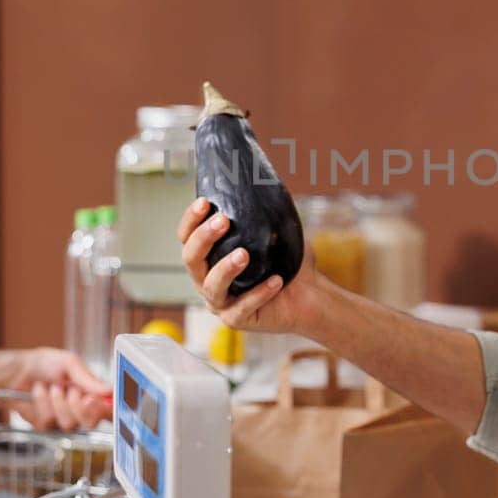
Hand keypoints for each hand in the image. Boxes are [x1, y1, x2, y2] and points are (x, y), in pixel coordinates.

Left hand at [5, 348, 110, 430]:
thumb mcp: (70, 363)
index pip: (108, 409)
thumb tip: (109, 390)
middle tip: (71, 390)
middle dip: (78, 406)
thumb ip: (89, 379)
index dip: (104, 409)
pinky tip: (40, 393)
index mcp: (91, 393)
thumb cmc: (43, 364)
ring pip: (69, 423)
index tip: (92, 399)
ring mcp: (63, 419)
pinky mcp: (46, 426)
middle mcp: (80, 409)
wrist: (17, 372)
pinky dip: (42, 403)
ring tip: (52, 387)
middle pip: (91, 423)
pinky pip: (49, 421)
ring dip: (57, 400)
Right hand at [177, 197, 324, 333]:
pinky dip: (259, 293)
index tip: (204, 202)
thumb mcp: (275, 232)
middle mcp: (207, 279)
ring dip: (225, 268)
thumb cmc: (288, 262)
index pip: (187, 237)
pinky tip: (275, 281)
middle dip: (203, 238)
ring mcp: (221, 302)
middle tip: (223, 221)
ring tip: (244, 254)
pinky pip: (243, 308)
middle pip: (191, 259)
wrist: (311, 293)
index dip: (191, 220)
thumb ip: (263, 212)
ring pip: (211, 286)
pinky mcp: (237, 320)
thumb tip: (259, 177)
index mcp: (209, 257)